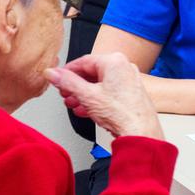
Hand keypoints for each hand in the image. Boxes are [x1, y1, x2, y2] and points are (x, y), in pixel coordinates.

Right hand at [44, 52, 163, 139]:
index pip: (83, 61)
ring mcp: (129, 81)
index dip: (67, 71)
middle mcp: (124, 67)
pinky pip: (109, 93)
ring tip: (73, 103)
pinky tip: (86, 110)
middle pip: (92, 73)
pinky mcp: (131, 94)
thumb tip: (53, 73)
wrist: (142, 133)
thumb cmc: (122, 113)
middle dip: (75, 86)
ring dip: (84, 94)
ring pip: (100, 84)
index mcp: (114, 61)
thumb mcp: (87, 95)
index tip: (57, 78)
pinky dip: (96, 100)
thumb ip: (67, 82)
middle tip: (65, 93)